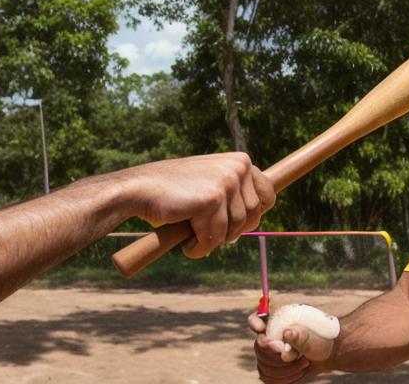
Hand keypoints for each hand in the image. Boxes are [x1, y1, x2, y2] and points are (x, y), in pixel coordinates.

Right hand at [125, 153, 273, 257]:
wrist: (140, 188)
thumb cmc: (174, 191)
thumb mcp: (210, 182)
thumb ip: (234, 191)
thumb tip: (260, 211)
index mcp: (240, 161)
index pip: (268, 195)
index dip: (253, 216)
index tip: (235, 226)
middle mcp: (237, 167)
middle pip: (253, 216)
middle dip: (232, 231)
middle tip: (208, 233)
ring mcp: (226, 182)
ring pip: (235, 229)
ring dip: (214, 240)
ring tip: (193, 236)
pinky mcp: (212, 199)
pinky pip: (215, 236)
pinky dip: (201, 247)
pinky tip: (187, 243)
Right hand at [249, 312, 334, 382]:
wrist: (326, 354)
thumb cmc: (320, 338)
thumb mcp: (313, 334)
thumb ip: (299, 334)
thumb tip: (287, 333)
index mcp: (274, 320)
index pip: (255, 319)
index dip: (255, 323)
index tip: (262, 328)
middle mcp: (267, 336)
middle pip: (258, 347)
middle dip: (277, 355)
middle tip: (296, 354)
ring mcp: (267, 354)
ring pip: (263, 366)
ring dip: (286, 369)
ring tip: (305, 362)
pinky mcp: (271, 369)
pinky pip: (268, 378)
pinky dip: (285, 378)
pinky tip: (299, 372)